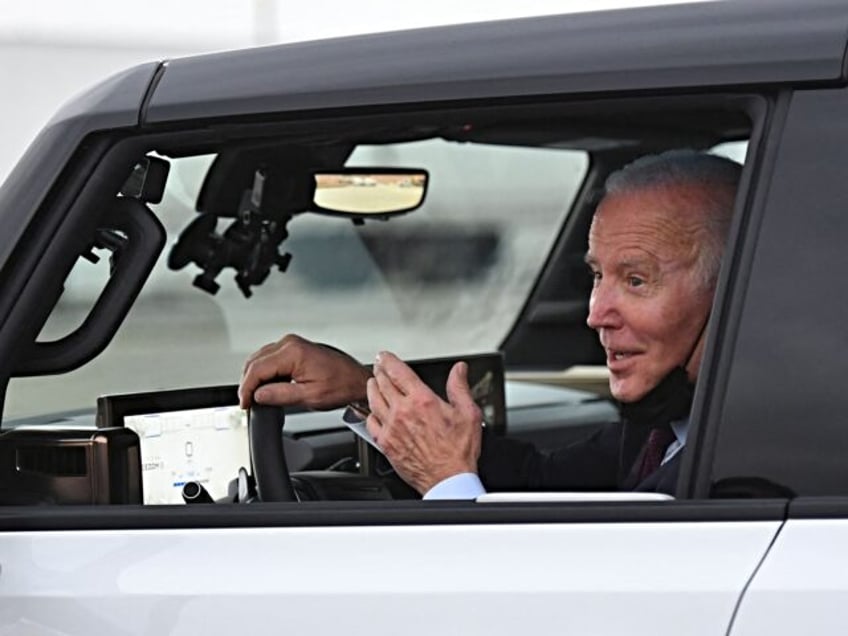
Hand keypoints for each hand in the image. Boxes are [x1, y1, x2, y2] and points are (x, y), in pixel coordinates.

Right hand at [239, 334, 370, 409]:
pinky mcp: (293, 348)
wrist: (355, 379)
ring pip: (259, 359)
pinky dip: (263, 372)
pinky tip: (265, 386)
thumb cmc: (341, 385)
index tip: (244, 403)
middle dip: (248, 383)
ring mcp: (291, 344)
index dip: (246, 389)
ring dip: (254, 378)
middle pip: (255, 362)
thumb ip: (280, 395)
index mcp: (293, 352)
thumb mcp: (310, 396)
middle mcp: (290, 343)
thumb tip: (258, 395)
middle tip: (247, 403)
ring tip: (254, 397)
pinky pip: (269, 358)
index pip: (257, 369)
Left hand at [365, 351, 482, 493]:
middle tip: (378, 366)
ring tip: (373, 383)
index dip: (387, 360)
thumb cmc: (458, 451)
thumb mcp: (468, 413)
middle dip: (378, 371)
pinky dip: (370, 413)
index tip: (384, 356)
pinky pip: (371, 423)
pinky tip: (373, 411)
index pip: (397, 372)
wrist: (447, 479)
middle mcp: (402, 412)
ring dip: (372, 388)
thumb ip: (460, 387)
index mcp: (421, 400)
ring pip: (373, 400)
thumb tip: (459, 369)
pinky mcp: (385, 443)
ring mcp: (391, 428)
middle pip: (382, 383)